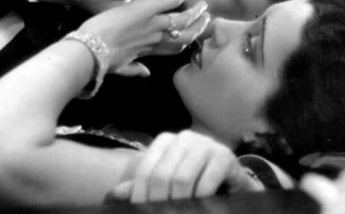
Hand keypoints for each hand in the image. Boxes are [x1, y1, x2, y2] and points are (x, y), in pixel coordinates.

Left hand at [78, 0, 210, 75]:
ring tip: (204, 5)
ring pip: (183, 19)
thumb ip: (134, 69)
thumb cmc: (100, 59)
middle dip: (197, 29)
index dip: (183, 43)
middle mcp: (154, 38)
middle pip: (184, 36)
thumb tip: (147, 73)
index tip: (190, 38)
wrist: (90, 50)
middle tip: (206, 20)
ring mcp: (153, 24)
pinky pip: (172, 0)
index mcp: (147, 51)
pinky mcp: (149, 9)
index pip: (172, 48)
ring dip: (195, 12)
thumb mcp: (118, 67)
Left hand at [108, 130, 262, 202]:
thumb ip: (144, 184)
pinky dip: (200, 199)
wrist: (230, 175)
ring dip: (179, 202)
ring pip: (182, 179)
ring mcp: (205, 144)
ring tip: (179, 212)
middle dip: (159, 202)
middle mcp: (184, 137)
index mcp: (165, 141)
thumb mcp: (167, 179)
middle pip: (161, 176)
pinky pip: (206, 183)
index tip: (140, 211)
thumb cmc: (194, 177)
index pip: (145, 170)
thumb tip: (114, 194)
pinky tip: (198, 206)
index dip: (140, 195)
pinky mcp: (224, 156)